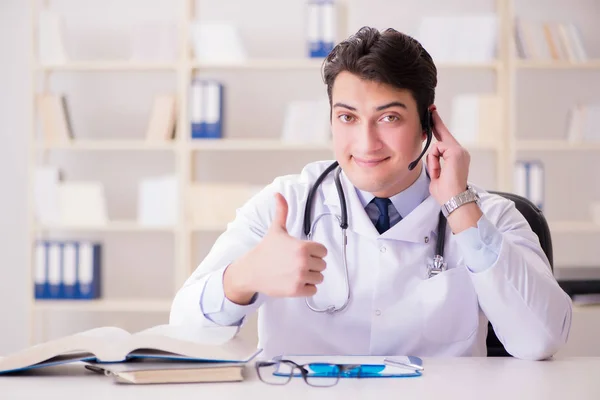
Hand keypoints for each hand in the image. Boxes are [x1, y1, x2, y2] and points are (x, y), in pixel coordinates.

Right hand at [223, 193, 327, 303]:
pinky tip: (294, 281)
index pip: (323, 251)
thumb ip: (282, 211)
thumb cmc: (266, 250)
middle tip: (296, 263)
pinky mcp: (296, 290)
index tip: (302, 252)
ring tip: (295, 272)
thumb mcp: (276, 230)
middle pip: (322, 265)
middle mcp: (303, 262)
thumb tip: (278, 194)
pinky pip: (313, 290)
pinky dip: (306, 288)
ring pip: (319, 278)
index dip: (314, 251)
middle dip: (312, 264)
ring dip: (310, 276)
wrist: (251, 271)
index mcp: (303, 247)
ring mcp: (300, 277)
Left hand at [426, 106, 481, 233]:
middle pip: (443, 134)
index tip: (433, 115)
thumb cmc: (446, 193)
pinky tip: (439, 171)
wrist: (454, 200)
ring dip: (432, 161)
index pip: (445, 139)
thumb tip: (430, 157)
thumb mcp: (436, 176)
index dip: (439, 127)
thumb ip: (434, 164)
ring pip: (436, 146)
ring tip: (438, 174)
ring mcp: (459, 151)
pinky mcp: (456, 152)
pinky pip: (436, 150)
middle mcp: (461, 151)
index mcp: (457, 157)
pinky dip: (434, 162)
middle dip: (436, 123)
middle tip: (430, 108)